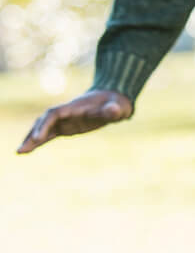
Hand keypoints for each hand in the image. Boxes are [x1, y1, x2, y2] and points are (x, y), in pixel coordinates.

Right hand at [17, 89, 133, 153]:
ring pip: (43, 128)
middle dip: (33, 133)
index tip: (38, 137)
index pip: (54, 114)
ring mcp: (65, 120)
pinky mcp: (66, 126)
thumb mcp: (117, 107)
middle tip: (22, 149)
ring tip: (19, 152)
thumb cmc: (115, 103)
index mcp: (74, 107)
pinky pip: (49, 134)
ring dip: (31, 139)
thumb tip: (114, 110)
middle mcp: (66, 113)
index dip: (45, 124)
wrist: (113, 100)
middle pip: (44, 121)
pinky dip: (38, 142)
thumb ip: (114, 110)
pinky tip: (27, 151)